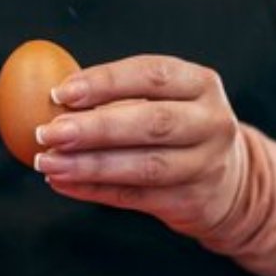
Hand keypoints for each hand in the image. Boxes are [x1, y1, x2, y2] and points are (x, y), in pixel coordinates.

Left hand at [34, 55, 245, 239]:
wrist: (226, 181)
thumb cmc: (175, 127)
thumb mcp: (164, 99)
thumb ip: (116, 95)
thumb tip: (53, 99)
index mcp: (201, 84)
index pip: (152, 75)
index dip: (105, 82)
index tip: (61, 93)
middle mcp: (211, 122)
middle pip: (151, 122)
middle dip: (95, 128)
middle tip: (48, 132)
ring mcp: (206, 165)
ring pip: (144, 167)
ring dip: (89, 165)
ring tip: (48, 161)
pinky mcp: (192, 201)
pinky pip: (135, 197)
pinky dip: (94, 190)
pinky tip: (62, 181)